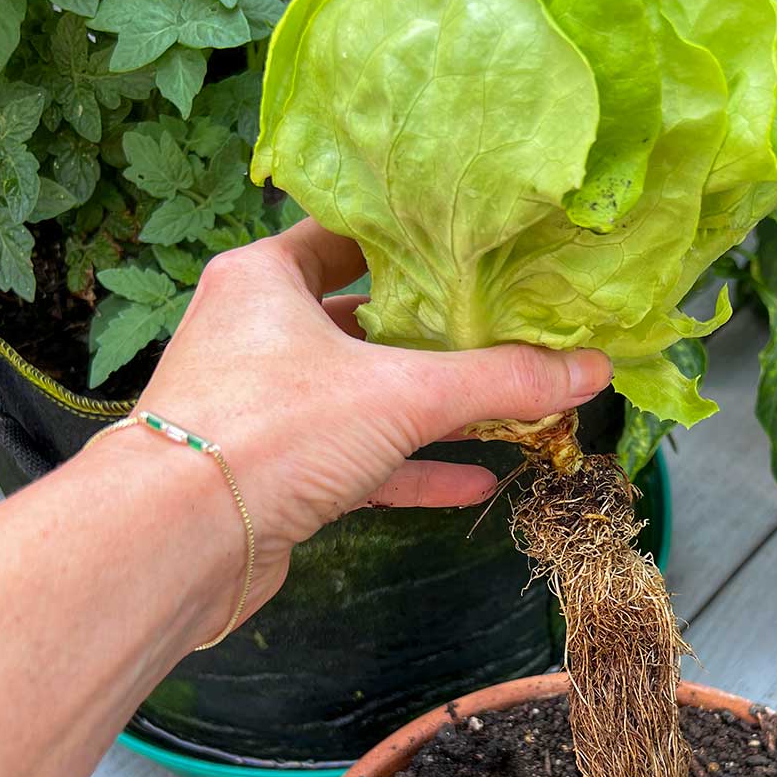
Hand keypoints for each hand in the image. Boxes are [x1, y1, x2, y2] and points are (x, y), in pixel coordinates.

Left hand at [136, 218, 612, 615]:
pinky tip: (475, 480)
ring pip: (363, 396)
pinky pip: (356, 459)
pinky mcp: (275, 472)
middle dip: (437, 334)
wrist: (181, 540)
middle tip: (509, 326)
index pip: (349, 236)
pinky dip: (411, 468)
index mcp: (267, 278)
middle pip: (364, 320)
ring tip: (509, 407)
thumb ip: (500, 381)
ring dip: (432, 408)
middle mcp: (257, 332)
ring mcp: (264, 406)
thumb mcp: (403, 393)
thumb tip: (594, 370)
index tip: (480, 247)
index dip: (416, 240)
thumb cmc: (275, 427)